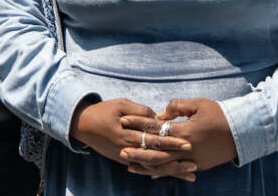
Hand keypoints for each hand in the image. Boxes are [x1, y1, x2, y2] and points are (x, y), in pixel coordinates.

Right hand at [71, 99, 195, 180]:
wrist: (82, 125)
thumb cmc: (103, 110)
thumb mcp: (121, 104)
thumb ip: (141, 111)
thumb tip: (158, 118)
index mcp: (128, 134)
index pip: (154, 139)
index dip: (172, 142)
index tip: (188, 143)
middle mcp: (128, 149)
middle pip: (156, 157)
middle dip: (176, 161)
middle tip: (195, 163)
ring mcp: (126, 157)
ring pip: (152, 167)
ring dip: (171, 170)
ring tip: (190, 174)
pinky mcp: (124, 160)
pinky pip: (144, 168)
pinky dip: (158, 172)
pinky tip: (171, 173)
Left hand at [121, 98, 236, 174]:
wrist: (242, 132)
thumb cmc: (219, 114)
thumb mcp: (198, 104)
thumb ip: (177, 106)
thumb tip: (161, 114)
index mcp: (184, 131)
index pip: (155, 128)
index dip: (138, 123)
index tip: (124, 120)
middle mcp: (185, 148)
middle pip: (155, 152)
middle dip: (137, 151)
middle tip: (120, 150)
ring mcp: (191, 160)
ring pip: (163, 166)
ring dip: (146, 166)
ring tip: (130, 165)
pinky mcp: (197, 166)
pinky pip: (175, 171)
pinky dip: (162, 172)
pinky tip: (150, 174)